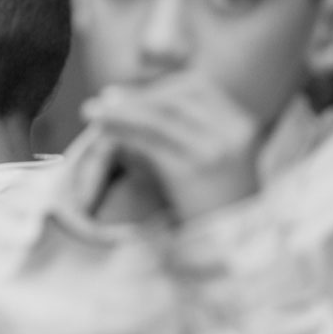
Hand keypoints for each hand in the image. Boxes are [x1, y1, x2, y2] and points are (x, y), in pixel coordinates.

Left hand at [81, 72, 261, 222]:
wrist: (233, 248)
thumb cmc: (216, 205)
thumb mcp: (215, 160)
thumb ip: (188, 131)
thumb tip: (135, 106)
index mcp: (242, 124)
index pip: (197, 86)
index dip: (160, 86)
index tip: (131, 94)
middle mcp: (233, 131)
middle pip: (174, 98)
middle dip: (135, 97)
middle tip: (103, 100)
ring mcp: (215, 149)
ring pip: (157, 116)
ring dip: (119, 111)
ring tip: (90, 112)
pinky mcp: (193, 169)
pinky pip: (148, 141)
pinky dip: (121, 131)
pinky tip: (102, 132)